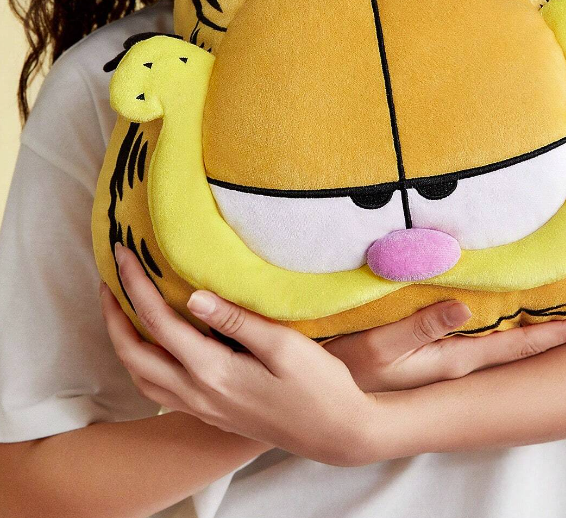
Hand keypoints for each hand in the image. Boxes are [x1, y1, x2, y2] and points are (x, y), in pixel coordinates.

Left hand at [99, 244, 376, 466]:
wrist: (335, 433)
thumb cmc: (318, 385)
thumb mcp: (283, 346)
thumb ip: (236, 321)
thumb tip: (193, 296)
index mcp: (213, 372)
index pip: (159, 323)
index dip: (136, 285)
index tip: (125, 254)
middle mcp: (198, 394)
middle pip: (134, 354)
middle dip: (114, 315)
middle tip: (109, 279)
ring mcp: (202, 408)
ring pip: (142, 377)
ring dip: (124, 341)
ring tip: (122, 308)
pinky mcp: (211, 413)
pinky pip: (159, 389)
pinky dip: (143, 361)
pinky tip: (156, 343)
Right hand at [324, 300, 565, 390]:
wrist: (323, 394)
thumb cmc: (349, 370)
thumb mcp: (381, 347)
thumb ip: (421, 326)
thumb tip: (464, 307)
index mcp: (455, 360)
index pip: (521, 346)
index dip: (560, 336)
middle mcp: (460, 363)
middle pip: (522, 347)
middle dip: (561, 336)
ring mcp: (447, 361)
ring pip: (505, 344)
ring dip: (537, 332)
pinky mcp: (432, 355)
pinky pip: (483, 339)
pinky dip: (507, 328)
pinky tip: (511, 320)